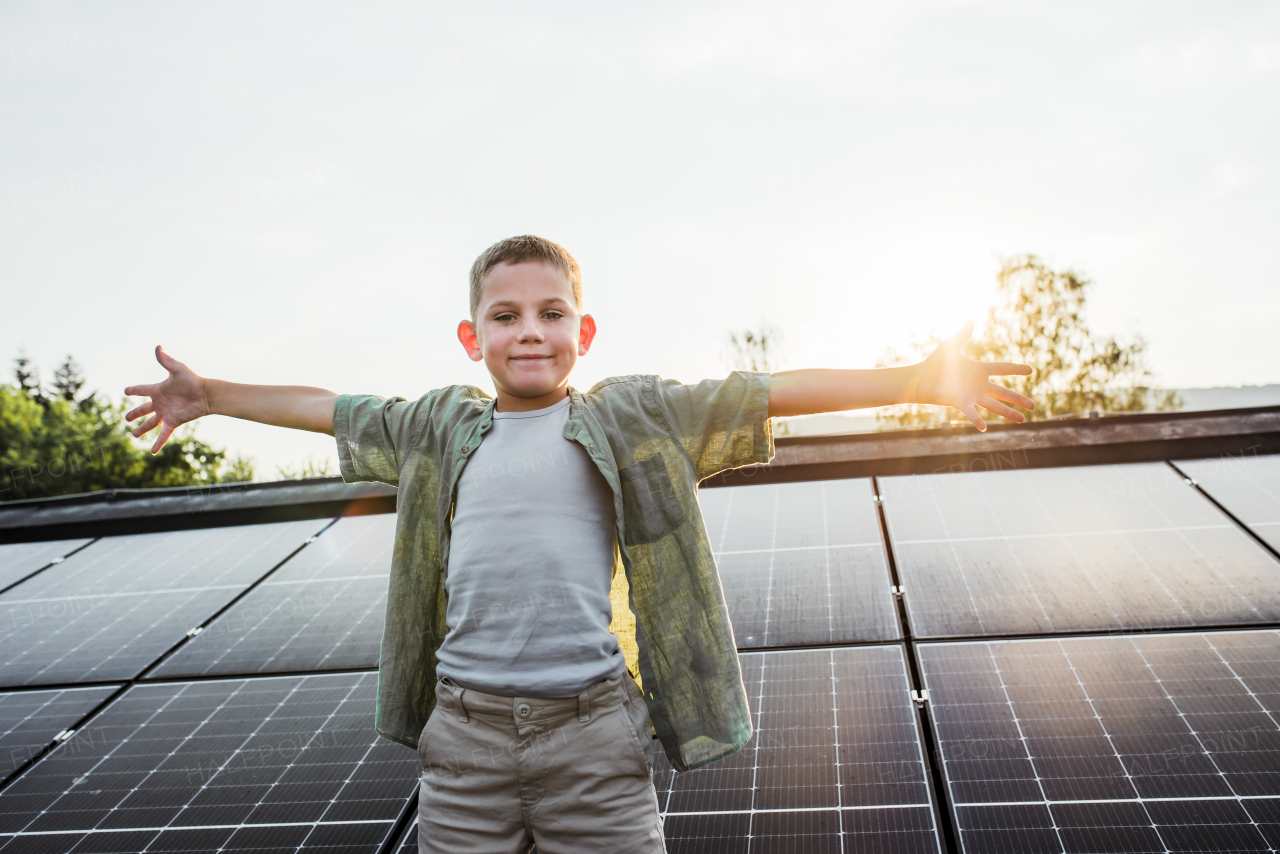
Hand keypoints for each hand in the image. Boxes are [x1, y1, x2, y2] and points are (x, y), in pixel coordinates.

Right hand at [124, 346, 209, 452]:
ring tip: (134, 435)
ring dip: (142, 429)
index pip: (141, 390)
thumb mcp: (177, 370)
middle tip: (126, 418)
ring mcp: (166, 414)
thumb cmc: (192, 381)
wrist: (206, 394)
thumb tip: (158, 346)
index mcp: (158, 390)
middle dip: (134, 413)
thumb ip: (166, 361)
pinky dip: (158, 443)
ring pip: (150, 423)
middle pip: (143, 409)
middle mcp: (160, 403)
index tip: (126, 391)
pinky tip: (152, 452)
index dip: (133, 390)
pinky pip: (163, 434)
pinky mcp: (173, 422)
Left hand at [913, 322, 1034, 430]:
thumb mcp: (950, 346)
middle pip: (1004, 393)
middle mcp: (979, 385)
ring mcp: (971, 396)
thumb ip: (961, 335)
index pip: (1002, 369)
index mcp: (979, 370)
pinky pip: (972, 413)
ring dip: (1008, 412)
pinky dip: (977, 420)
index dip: (1016, 369)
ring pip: (994, 405)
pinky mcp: (961, 404)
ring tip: (1022, 420)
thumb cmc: (934, 363)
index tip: (1030, 371)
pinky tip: (984, 427)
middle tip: (1033, 406)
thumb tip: (970, 319)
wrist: (919, 378)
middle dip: (1019, 399)